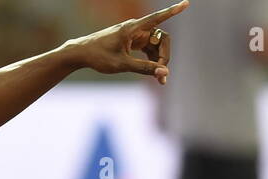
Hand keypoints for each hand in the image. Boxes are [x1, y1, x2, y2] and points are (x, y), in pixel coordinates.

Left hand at [67, 1, 187, 85]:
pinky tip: (154, 74)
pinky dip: (152, 61)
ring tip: (160, 80)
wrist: (81, 54)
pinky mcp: (132, 42)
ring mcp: (134, 35)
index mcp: (133, 28)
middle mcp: (136, 29)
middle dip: (165, 57)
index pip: (158, 17)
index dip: (173, 11)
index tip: (186, 3)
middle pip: (161, 39)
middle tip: (162, 77)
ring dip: (159, 62)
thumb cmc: (99, 56)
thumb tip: (164, 72)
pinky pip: (148, 50)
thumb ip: (144, 68)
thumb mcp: (122, 64)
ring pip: (155, 46)